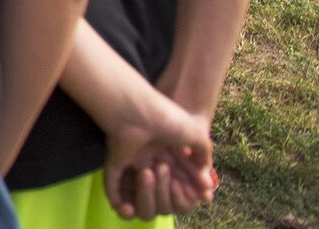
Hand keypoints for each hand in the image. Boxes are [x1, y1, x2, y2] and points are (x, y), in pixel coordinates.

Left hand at [103, 86, 214, 219]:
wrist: (139, 110)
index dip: (192, 189)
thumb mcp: (196, 134)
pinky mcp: (114, 162)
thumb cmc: (168, 119)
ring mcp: (132, 160)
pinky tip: (126, 208)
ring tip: (153, 178)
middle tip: (176, 182)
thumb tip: (206, 177)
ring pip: (140, 192)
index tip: (204, 196)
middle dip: (173, 193)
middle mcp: (151, 157)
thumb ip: (203, 154)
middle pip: (164, 188)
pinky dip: (117, 200)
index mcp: (169, 151)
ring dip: (148, 197)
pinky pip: (112, 186)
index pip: (182, 178)